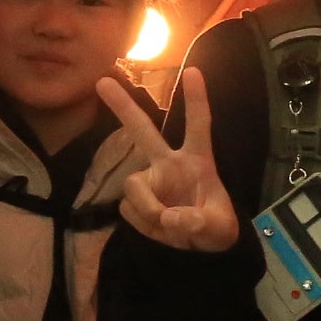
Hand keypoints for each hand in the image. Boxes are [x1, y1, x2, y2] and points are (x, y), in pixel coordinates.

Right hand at [98, 68, 239, 252]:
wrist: (200, 250)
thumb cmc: (216, 228)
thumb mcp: (219, 229)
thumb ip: (199, 223)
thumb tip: (169, 218)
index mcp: (198, 160)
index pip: (199, 125)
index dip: (196, 99)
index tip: (194, 71)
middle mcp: (168, 164)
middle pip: (142, 130)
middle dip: (123, 106)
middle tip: (102, 82)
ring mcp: (150, 181)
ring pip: (132, 186)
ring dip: (147, 209)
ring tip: (167, 225)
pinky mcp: (136, 201)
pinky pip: (130, 210)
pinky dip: (144, 225)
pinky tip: (159, 229)